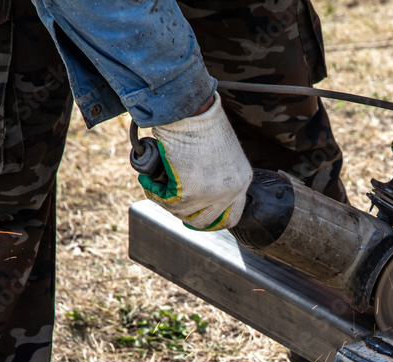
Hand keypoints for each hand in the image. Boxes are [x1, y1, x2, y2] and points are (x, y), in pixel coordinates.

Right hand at [139, 92, 251, 230]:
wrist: (191, 110)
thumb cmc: (201, 123)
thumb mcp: (221, 152)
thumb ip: (217, 173)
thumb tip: (198, 191)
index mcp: (243, 179)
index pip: (232, 215)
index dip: (212, 219)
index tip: (196, 215)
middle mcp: (233, 190)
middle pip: (208, 221)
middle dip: (187, 216)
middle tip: (171, 203)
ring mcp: (214, 194)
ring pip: (184, 213)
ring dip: (167, 201)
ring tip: (157, 184)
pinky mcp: (192, 193)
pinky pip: (169, 203)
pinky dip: (155, 193)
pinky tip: (149, 180)